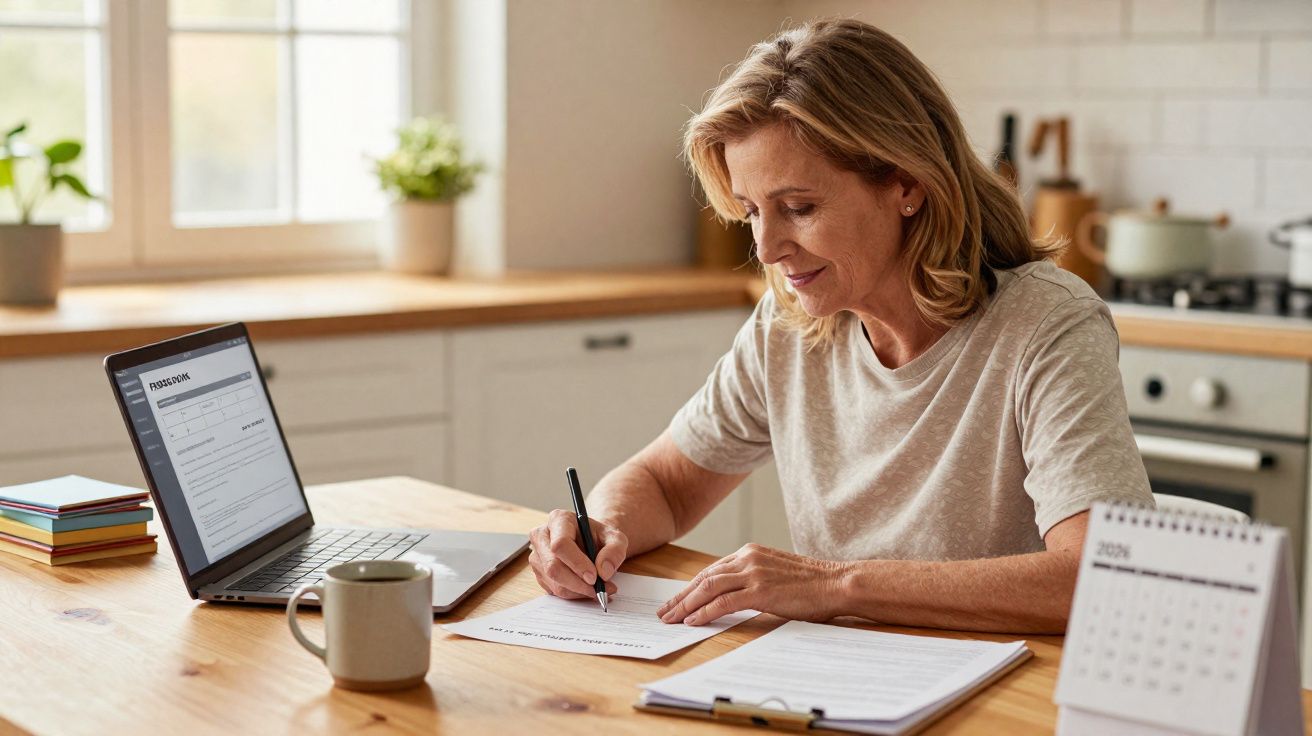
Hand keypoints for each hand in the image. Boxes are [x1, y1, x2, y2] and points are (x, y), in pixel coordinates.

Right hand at [528, 509, 626, 599]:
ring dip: (578, 591)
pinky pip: (554, 590)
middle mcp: (542, 536)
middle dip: (577, 583)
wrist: (592, 543)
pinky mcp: (539, 573)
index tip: (594, 577)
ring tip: (598, 589)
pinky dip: (573, 594)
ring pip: (554, 582)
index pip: (561, 544)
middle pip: (552, 566)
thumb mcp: (616, 538)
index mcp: (559, 519)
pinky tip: (586, 588)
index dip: (577, 563)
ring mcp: (538, 556)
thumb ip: (615, 551)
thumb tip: (604, 571)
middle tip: (598, 590)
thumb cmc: (600, 538)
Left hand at [657, 544, 848, 625]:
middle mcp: (748, 558)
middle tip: (664, 611)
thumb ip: (754, 578)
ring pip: (708, 587)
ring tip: (671, 618)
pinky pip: (724, 601)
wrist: (837, 583)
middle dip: (681, 596)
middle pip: (704, 577)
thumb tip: (734, 596)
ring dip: (686, 604)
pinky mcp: (761, 591)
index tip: (678, 599)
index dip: (691, 586)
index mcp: (751, 552)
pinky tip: (693, 621)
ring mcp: (754, 573)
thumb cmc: (812, 584)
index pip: (712, 570)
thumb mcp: (776, 574)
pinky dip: (705, 611)